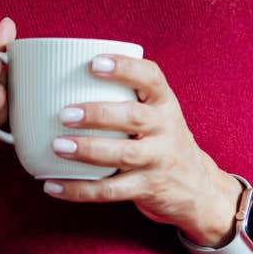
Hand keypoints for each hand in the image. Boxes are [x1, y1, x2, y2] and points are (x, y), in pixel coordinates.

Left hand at [40, 53, 238, 241]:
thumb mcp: (158, 116)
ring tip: (57, 146)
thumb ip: (127, 100)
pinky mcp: (148, 189)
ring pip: (124, 154)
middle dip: (98, 114)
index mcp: (165, 104)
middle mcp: (165, 129)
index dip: (124, 68)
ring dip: (88, 150)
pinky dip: (79, 190)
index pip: (150, 78)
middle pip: (134, 117)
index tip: (94, 63)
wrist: (199, 189)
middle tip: (65, 114)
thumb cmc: (163, 143)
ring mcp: (158, 161)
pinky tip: (53, 185)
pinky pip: (110, 190)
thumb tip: (60, 86)